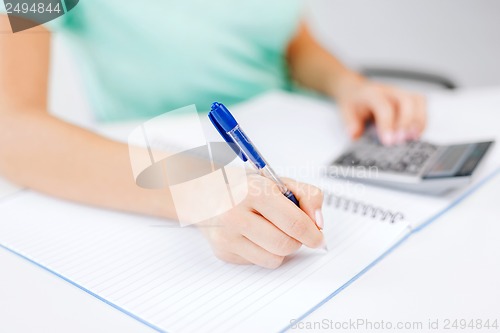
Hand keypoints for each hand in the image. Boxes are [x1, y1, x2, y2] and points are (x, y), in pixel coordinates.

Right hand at [197, 175, 324, 268]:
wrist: (202, 191)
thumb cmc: (244, 186)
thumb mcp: (276, 179)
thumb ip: (307, 195)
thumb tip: (318, 223)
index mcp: (253, 191)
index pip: (294, 223)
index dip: (313, 234)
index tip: (318, 236)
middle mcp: (236, 214)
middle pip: (285, 245)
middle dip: (297, 240)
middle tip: (294, 230)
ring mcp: (227, 236)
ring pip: (273, 259)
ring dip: (281, 249)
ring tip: (272, 230)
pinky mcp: (222, 252)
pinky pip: (257, 262)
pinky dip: (263, 251)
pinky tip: (253, 235)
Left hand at [335, 75, 426, 144]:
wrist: (356, 89)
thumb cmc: (353, 102)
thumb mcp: (345, 111)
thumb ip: (350, 123)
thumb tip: (355, 134)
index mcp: (372, 93)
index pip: (384, 106)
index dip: (387, 124)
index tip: (388, 142)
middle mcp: (389, 91)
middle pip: (406, 101)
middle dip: (406, 122)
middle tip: (401, 140)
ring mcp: (400, 93)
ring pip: (418, 101)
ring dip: (419, 121)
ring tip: (413, 138)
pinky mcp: (408, 99)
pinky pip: (422, 105)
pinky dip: (422, 120)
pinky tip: (415, 134)